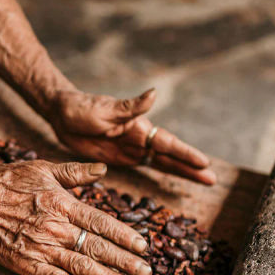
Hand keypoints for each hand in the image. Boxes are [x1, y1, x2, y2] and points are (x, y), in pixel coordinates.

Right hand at [0, 160, 151, 274]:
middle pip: (98, 248)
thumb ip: (76, 172)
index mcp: (63, 203)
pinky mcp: (26, 264)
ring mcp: (41, 248)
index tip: (143, 247)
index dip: (125, 236)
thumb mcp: (44, 168)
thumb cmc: (7, 181)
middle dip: (125, 263)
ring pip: (82, 267)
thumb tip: (103, 169)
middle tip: (147, 274)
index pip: (102, 223)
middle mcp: (56, 227)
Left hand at [48, 89, 215, 184]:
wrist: (61, 115)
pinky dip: (162, 173)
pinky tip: (177, 178)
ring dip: (183, 172)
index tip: (204, 163)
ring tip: (204, 181)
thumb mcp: (105, 109)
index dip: (185, 154)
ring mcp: (133, 149)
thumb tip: (155, 93)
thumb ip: (131, 106)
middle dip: (191, 168)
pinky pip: (145, 167)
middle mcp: (140, 138)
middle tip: (213, 180)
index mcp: (138, 127)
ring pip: (163, 163)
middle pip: (170, 156)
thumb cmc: (81, 108)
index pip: (167, 143)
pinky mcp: (122, 158)